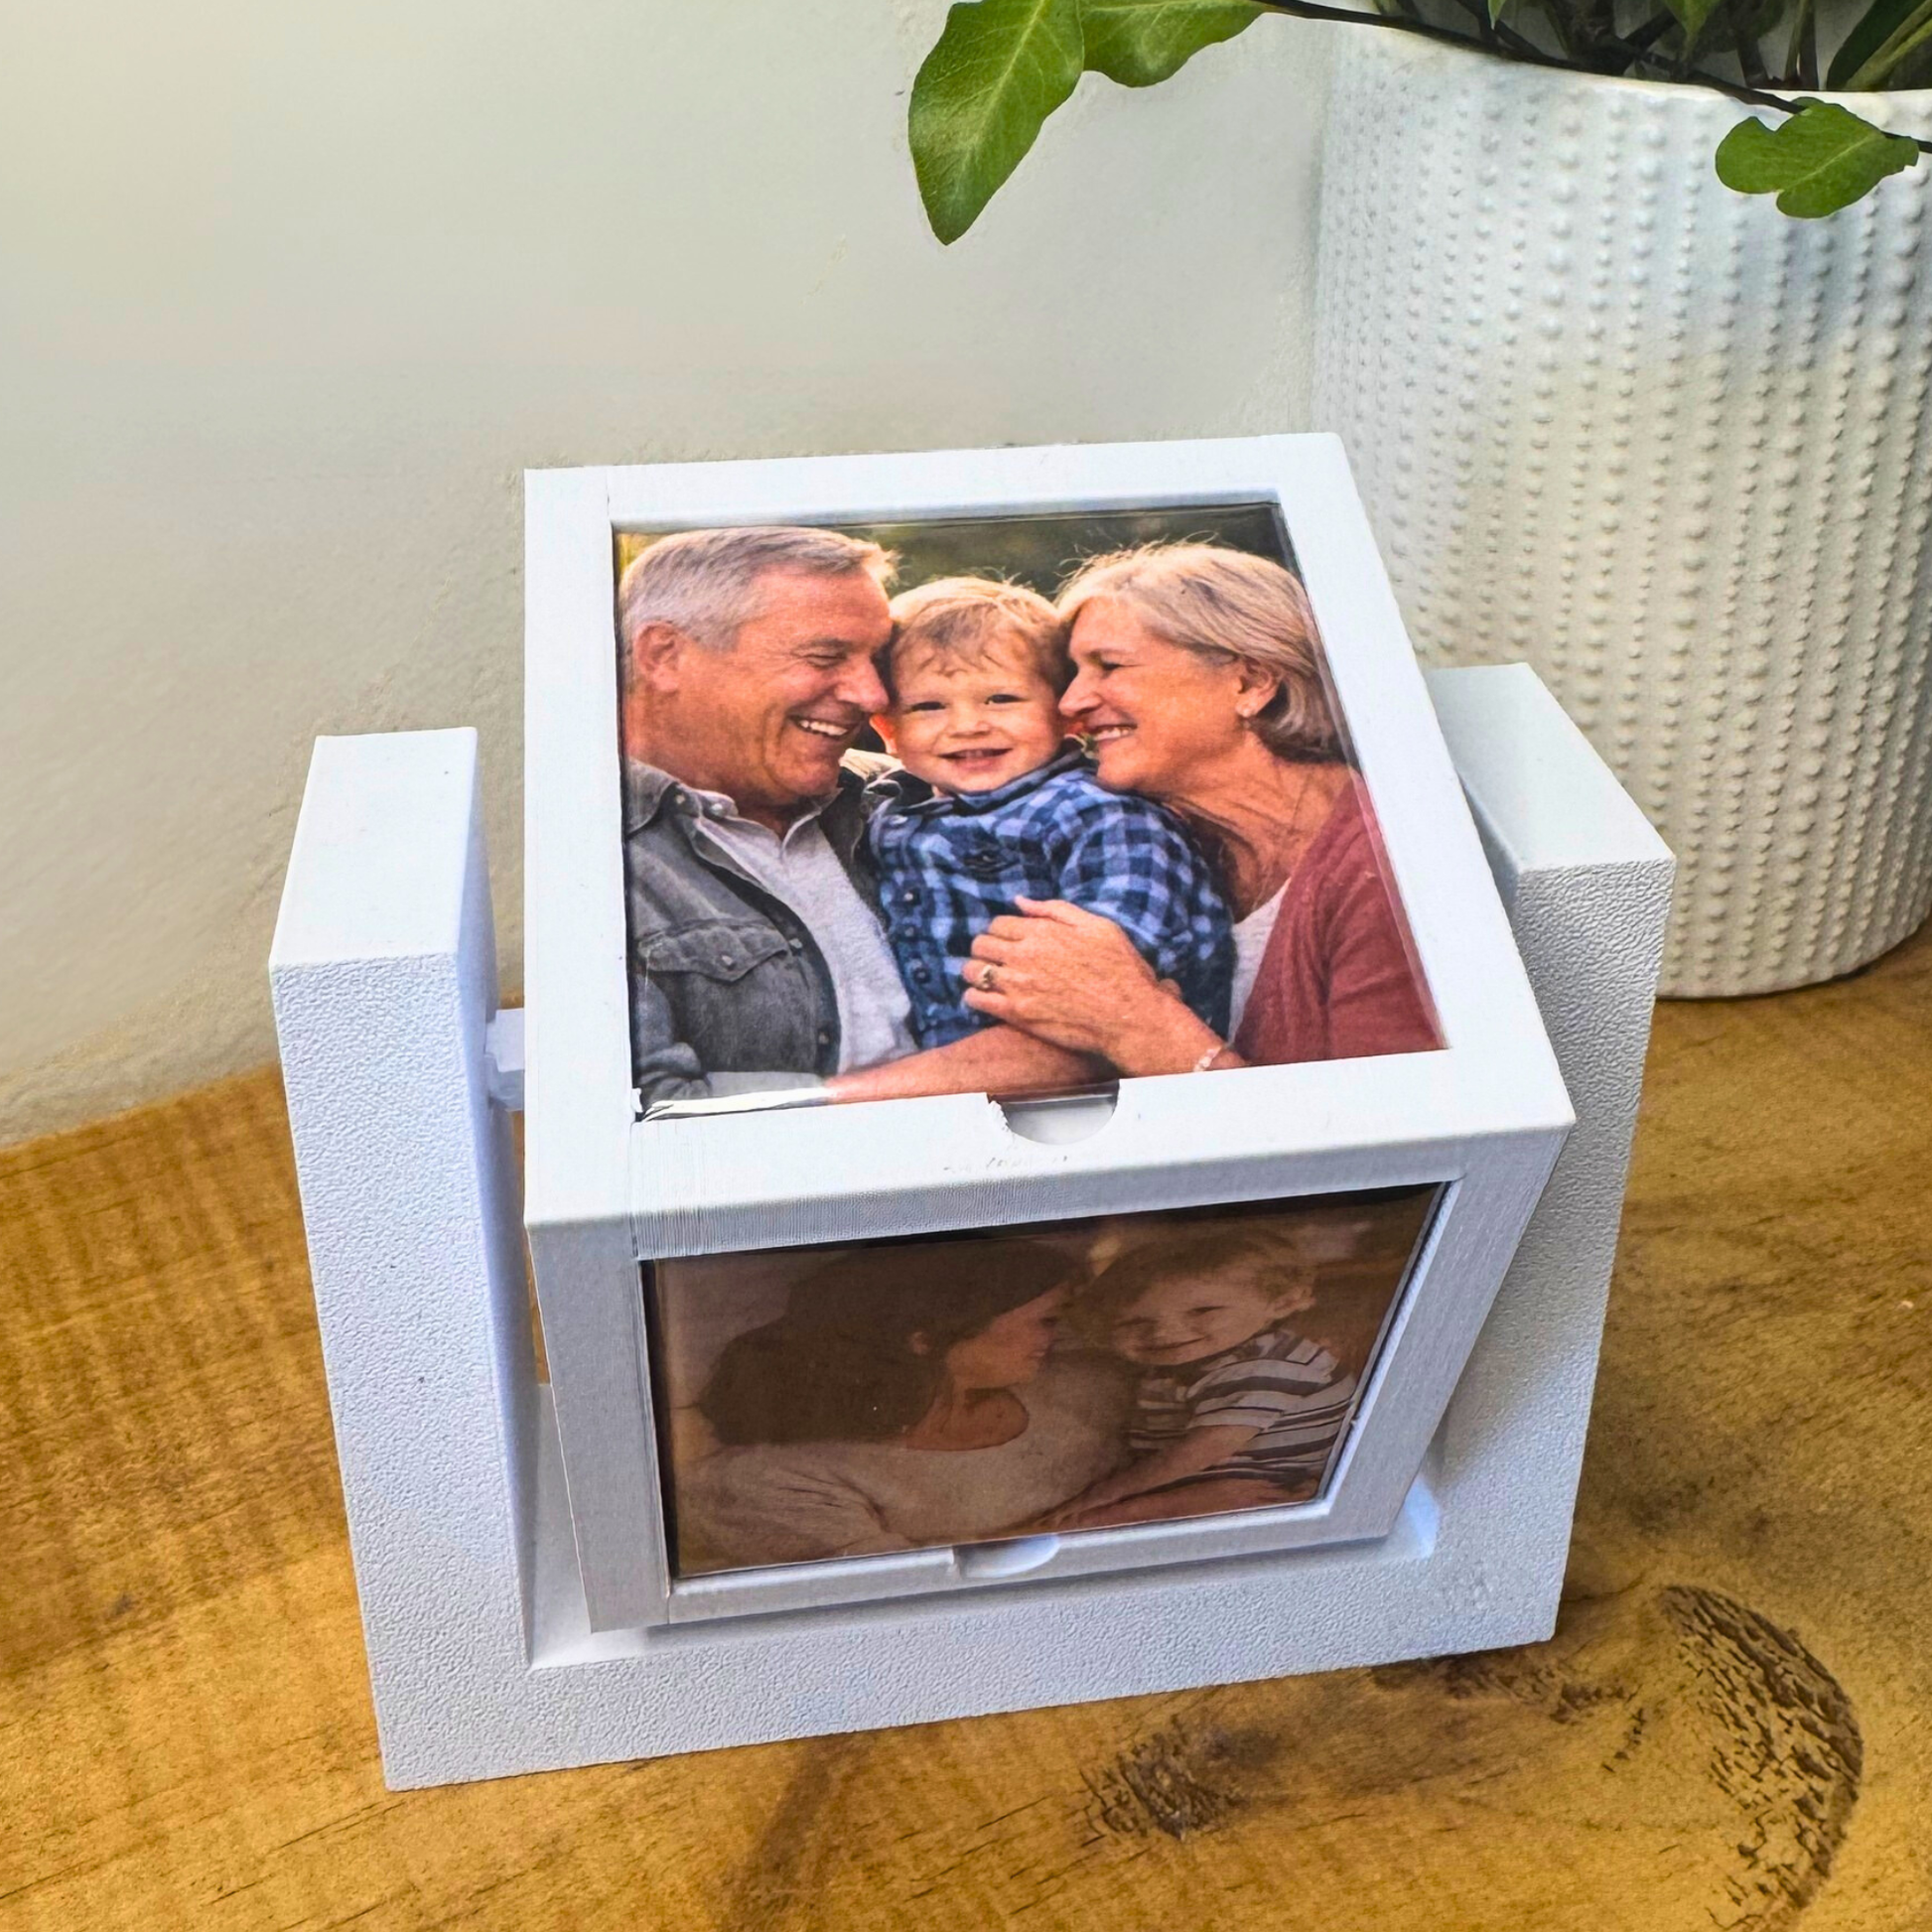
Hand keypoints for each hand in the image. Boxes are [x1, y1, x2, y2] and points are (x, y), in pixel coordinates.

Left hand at [962, 899, 1225, 1073]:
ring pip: (972, 970)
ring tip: (986, 978)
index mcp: (1043, 932)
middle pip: (980, 944)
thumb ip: (1056, 910)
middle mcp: (1025, 955)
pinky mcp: (1016, 1013)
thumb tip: (1020, 901)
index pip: (998, 923)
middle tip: (995, 959)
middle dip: (985, 949)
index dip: (1001, 930)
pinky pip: (976, 1000)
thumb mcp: (1098, 926)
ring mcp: (1018, 985)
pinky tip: (983, 998)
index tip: (1008, 941)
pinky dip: (973, 997)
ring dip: (974, 971)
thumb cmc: (1120, 970)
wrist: (1128, 1016)